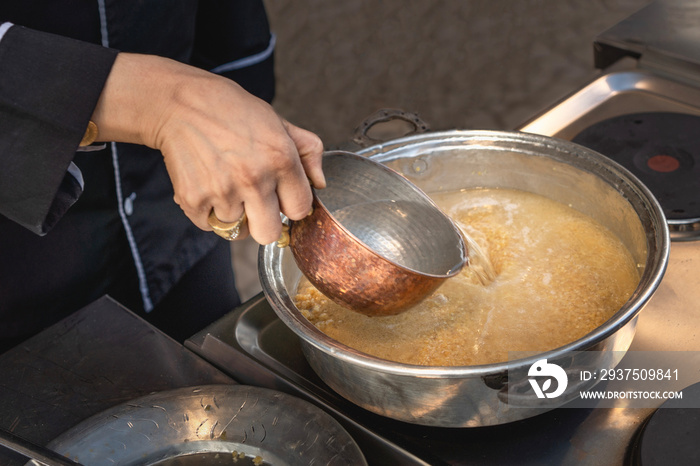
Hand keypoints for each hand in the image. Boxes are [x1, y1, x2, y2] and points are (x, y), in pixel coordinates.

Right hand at [90, 52, 325, 243]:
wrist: (180, 103)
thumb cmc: (231, 110)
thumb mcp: (278, 121)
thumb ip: (308, 151)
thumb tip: (320, 183)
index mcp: (281, 159)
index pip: (300, 210)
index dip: (291, 206)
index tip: (282, 199)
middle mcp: (254, 179)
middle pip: (269, 234)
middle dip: (265, 223)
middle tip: (256, 205)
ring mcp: (222, 191)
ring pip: (237, 229)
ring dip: (233, 213)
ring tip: (226, 183)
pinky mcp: (193, 199)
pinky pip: (209, 224)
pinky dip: (208, 212)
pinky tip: (208, 185)